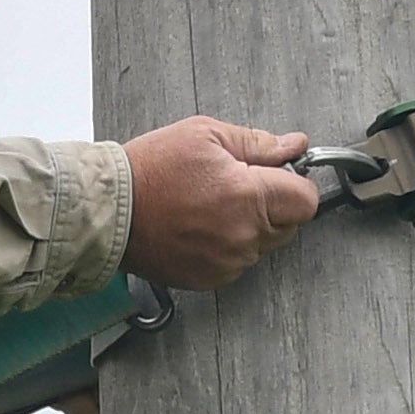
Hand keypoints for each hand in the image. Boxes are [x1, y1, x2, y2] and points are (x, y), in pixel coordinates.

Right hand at [119, 116, 319, 289]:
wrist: (108, 211)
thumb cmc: (149, 170)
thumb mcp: (205, 135)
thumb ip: (257, 143)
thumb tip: (293, 146)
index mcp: (248, 195)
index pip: (306, 200)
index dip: (295, 183)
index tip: (279, 175)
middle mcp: (243, 235)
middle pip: (289, 225)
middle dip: (273, 204)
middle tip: (238, 185)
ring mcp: (227, 261)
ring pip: (262, 245)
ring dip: (249, 227)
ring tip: (211, 205)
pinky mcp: (209, 278)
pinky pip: (237, 262)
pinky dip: (227, 246)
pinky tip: (200, 225)